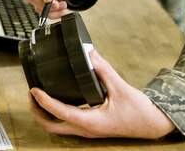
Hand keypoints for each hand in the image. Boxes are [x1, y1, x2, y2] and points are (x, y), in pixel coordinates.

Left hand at [29, 49, 174, 139]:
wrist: (152, 124)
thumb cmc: (138, 111)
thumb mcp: (120, 87)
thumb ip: (103, 69)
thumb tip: (89, 53)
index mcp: (91, 122)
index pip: (60, 113)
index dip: (44, 101)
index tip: (34, 89)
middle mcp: (86, 129)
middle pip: (51, 126)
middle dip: (37, 111)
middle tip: (32, 93)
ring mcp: (87, 130)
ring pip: (57, 127)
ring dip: (45, 114)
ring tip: (39, 96)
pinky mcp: (90, 127)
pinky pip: (67, 123)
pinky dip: (56, 113)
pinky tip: (57, 99)